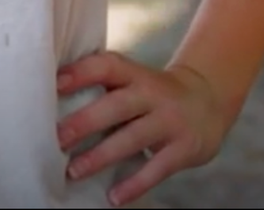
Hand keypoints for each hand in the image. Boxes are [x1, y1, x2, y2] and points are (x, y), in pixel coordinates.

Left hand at [56, 51, 226, 207]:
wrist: (208, 100)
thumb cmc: (154, 93)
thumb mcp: (134, 81)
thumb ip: (106, 87)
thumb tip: (55, 100)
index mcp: (135, 73)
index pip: (107, 66)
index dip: (81, 72)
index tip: (54, 83)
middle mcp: (152, 93)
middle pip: (117, 105)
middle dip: (86, 121)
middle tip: (58, 138)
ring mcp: (170, 120)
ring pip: (133, 138)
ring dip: (101, 155)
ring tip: (74, 170)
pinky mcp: (184, 148)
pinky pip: (156, 169)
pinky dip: (134, 184)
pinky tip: (113, 197)